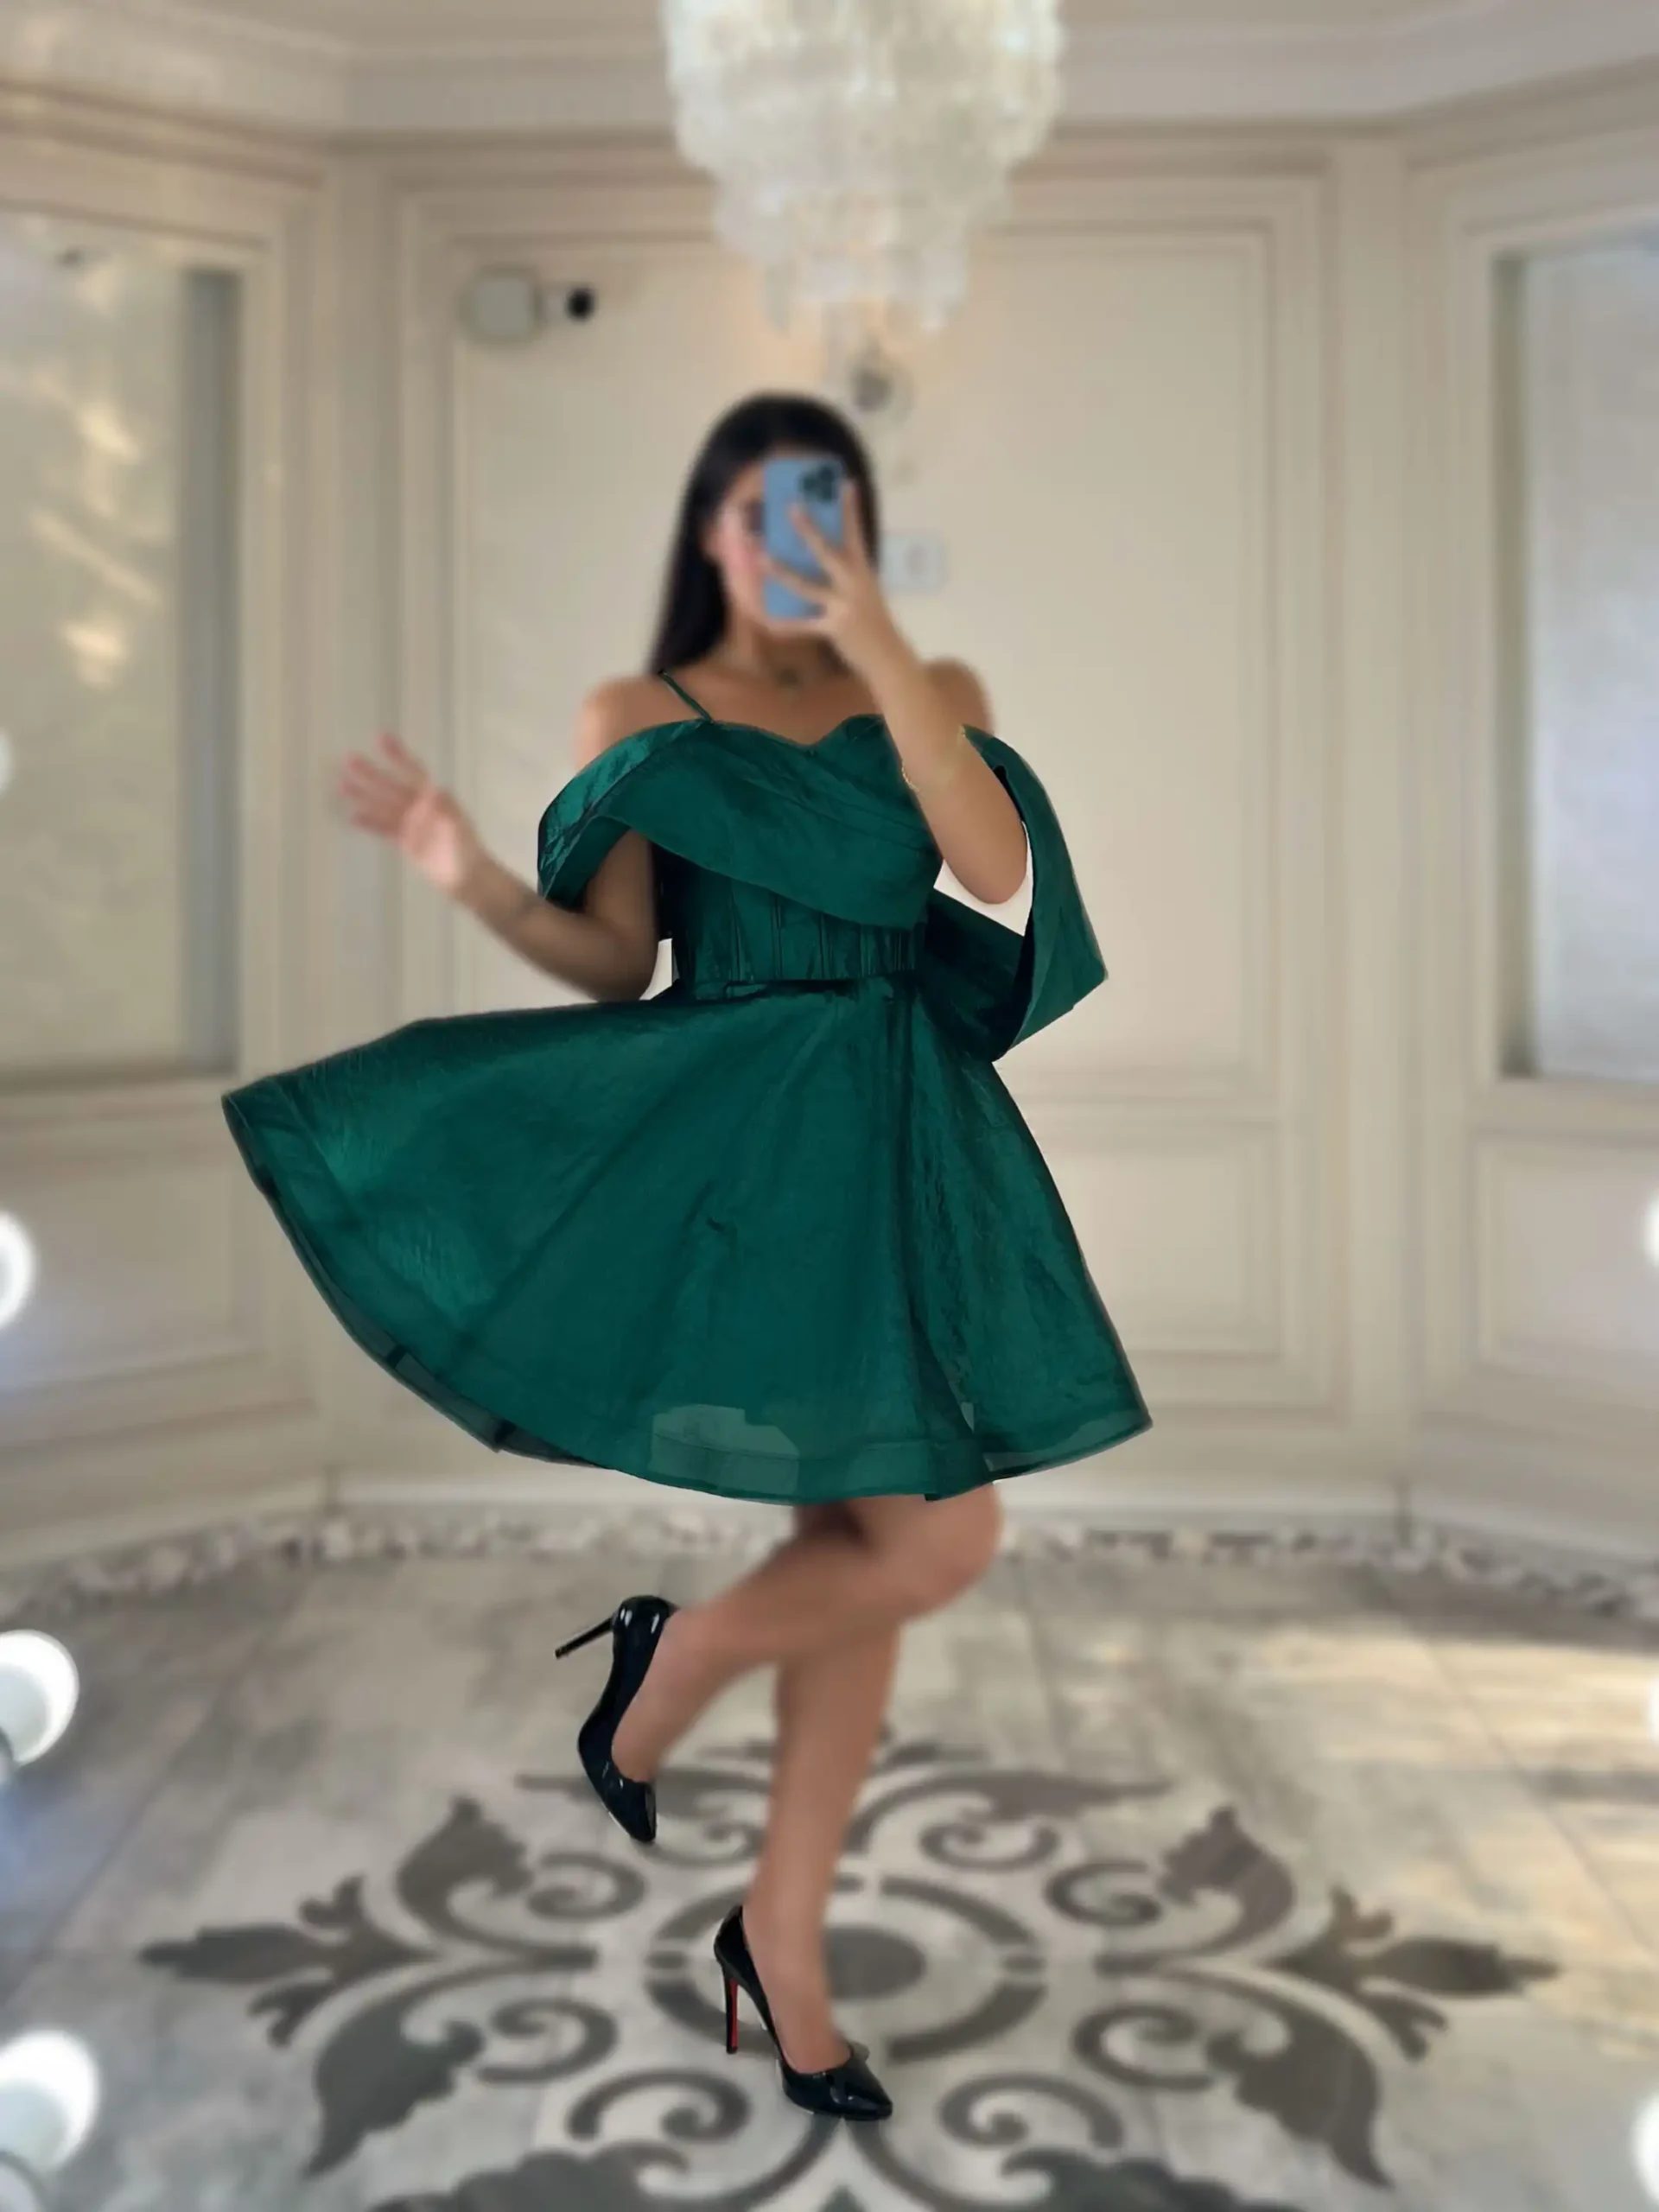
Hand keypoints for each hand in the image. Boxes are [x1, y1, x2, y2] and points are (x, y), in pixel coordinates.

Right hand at [336, 733, 485, 898]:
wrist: (467, 878)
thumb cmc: (468, 851)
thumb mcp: (461, 829)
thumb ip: (448, 811)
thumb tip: (435, 790)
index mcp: (434, 798)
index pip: (412, 771)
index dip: (398, 755)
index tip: (381, 738)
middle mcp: (420, 806)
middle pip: (391, 785)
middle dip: (371, 773)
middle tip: (349, 759)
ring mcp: (412, 823)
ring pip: (382, 805)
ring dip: (363, 795)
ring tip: (342, 784)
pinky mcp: (406, 841)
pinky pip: (384, 828)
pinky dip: (369, 823)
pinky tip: (353, 816)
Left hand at [759, 480, 906, 679]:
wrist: (888, 656)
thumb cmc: (872, 620)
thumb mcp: (865, 590)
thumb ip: (844, 574)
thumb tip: (813, 557)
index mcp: (862, 571)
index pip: (855, 534)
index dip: (850, 509)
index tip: (846, 483)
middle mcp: (853, 584)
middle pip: (827, 552)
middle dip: (808, 530)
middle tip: (791, 507)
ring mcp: (843, 606)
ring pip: (807, 586)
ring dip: (782, 571)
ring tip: (761, 557)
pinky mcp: (834, 628)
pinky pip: (802, 625)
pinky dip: (783, 624)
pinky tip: (766, 619)